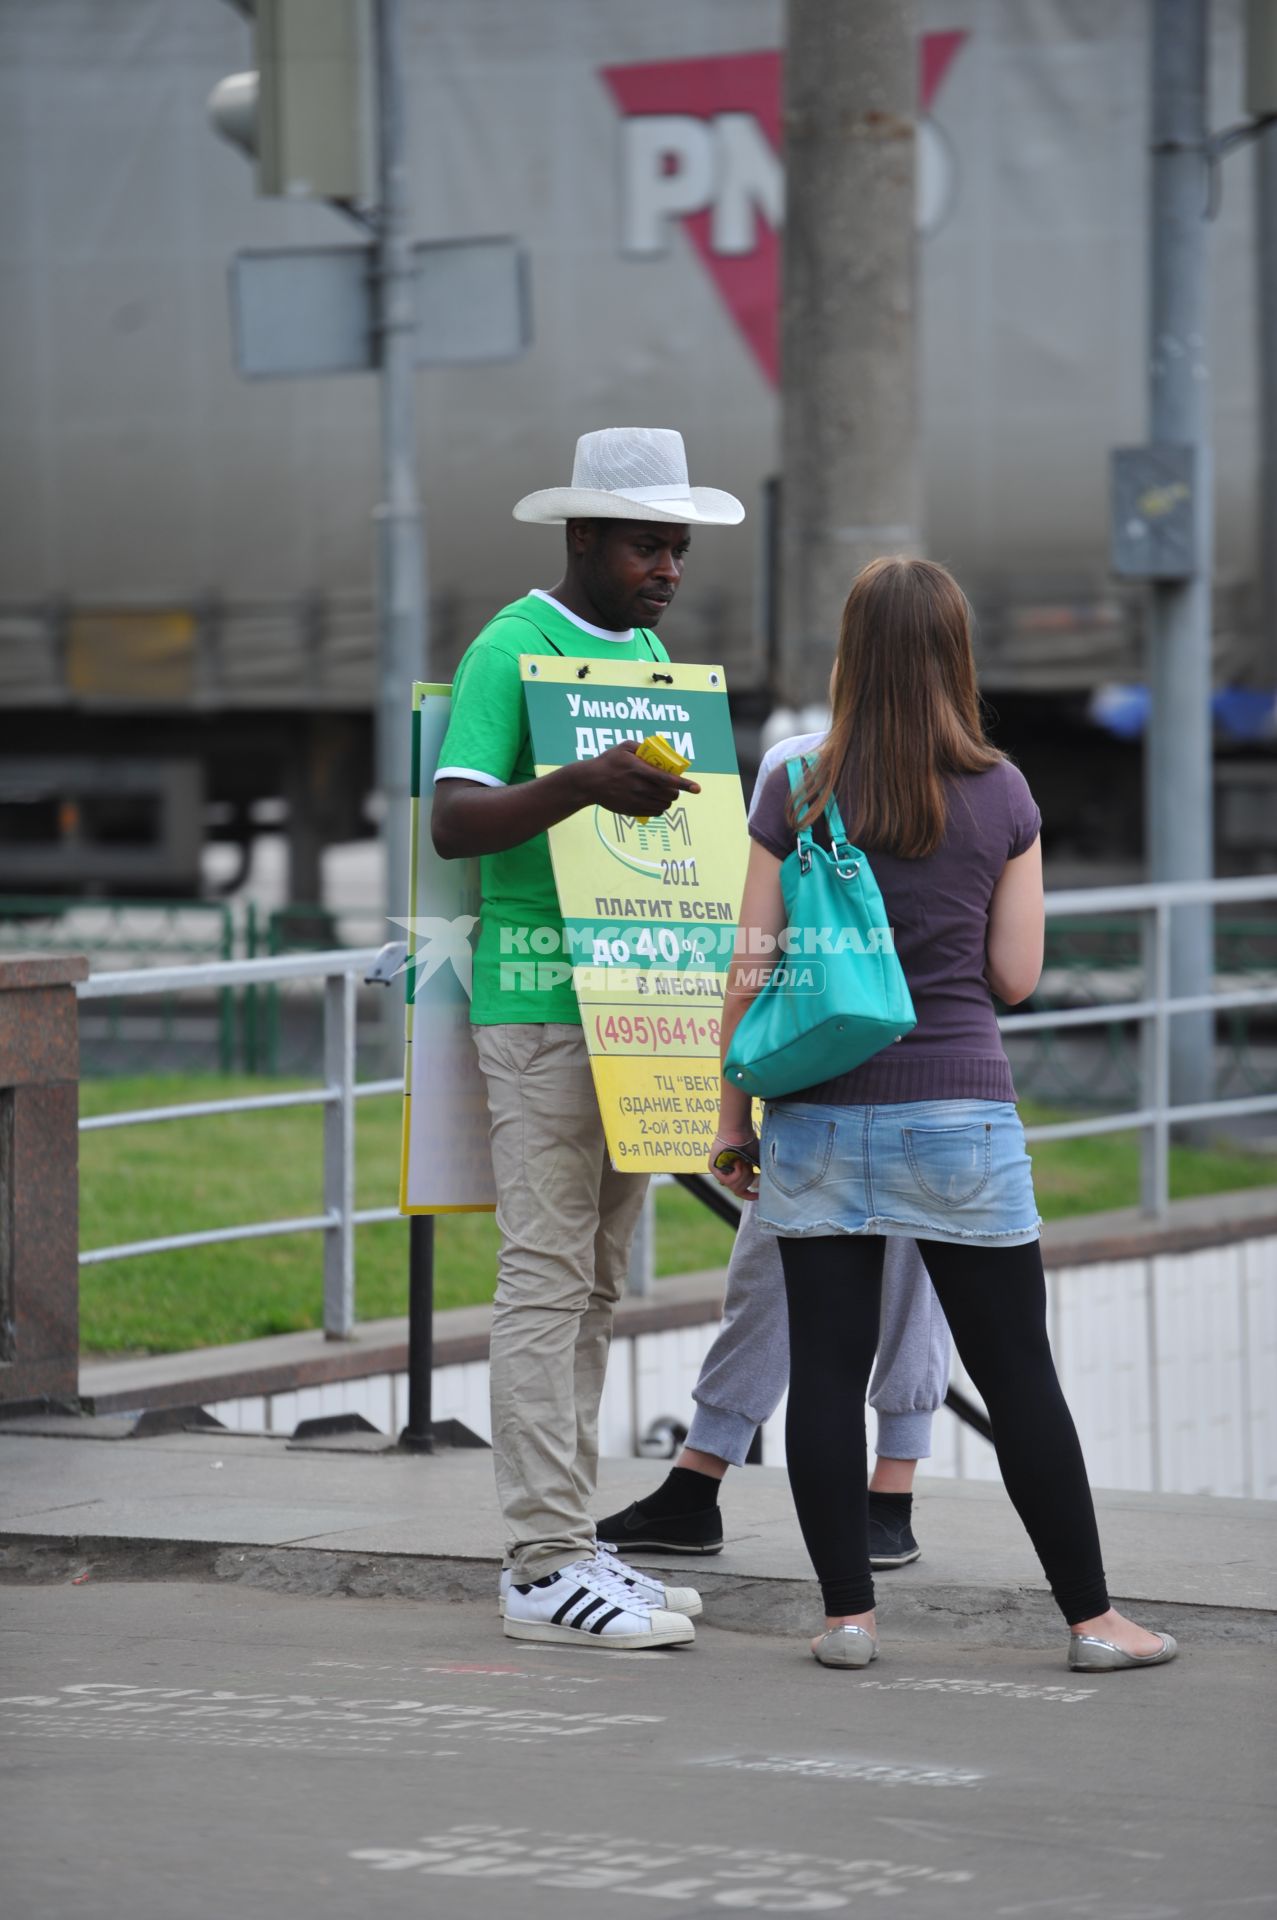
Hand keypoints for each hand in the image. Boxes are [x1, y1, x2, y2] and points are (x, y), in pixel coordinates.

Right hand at [573, 741, 700, 817]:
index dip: (684, 784)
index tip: (697, 788)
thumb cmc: (607, 762)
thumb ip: (643, 747)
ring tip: (663, 793)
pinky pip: (655, 812)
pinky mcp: (632, 810)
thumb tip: (660, 752)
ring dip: (668, 799)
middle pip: (669, 794)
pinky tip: (655, 801)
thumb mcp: (623, 747)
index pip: (668, 779)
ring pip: (664, 805)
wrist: (590, 782)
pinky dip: (660, 807)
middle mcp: (639, 787)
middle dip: (676, 791)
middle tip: (672, 787)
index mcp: (639, 770)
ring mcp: (636, 800)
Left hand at [709, 1128, 759, 1200]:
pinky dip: (736, 1173)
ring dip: (743, 1175)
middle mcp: (726, 1172)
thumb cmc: (749, 1142)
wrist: (740, 1131)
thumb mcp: (758, 1160)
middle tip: (749, 1166)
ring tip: (743, 1162)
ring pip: (734, 1187)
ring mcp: (718, 1170)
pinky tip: (738, 1162)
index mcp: (735, 1172)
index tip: (758, 1196)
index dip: (749, 1195)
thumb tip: (766, 1184)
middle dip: (748, 1180)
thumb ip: (760, 1172)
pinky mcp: (712, 1167)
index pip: (740, 1190)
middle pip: (738, 1190)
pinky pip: (727, 1180)